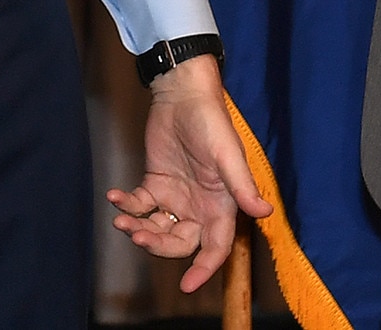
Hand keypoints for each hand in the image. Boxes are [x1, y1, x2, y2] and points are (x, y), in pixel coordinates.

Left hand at [106, 56, 271, 293]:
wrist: (182, 95)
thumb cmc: (211, 123)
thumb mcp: (228, 155)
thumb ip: (242, 186)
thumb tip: (265, 212)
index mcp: (221, 206)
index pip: (215, 247)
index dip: (204, 269)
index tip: (188, 287)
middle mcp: (199, 207)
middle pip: (180, 243)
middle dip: (158, 246)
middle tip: (138, 235)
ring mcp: (176, 196)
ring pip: (158, 228)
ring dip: (139, 228)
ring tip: (122, 219)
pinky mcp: (155, 183)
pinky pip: (140, 205)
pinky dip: (126, 205)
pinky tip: (115, 197)